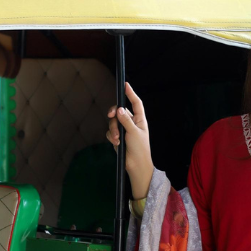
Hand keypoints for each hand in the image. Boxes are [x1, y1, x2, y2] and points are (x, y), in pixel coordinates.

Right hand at [107, 82, 153, 200]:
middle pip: (120, 111)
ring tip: (117, 139)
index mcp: (139, 120)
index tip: (125, 85)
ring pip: (113, 122)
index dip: (131, 94)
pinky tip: (116, 143)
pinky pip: (110, 132)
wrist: (136, 165)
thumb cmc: (140, 149)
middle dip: (114, 113)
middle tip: (111, 115)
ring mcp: (123, 130)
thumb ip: (126, 120)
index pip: (136, 103)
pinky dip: (111, 136)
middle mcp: (131, 123)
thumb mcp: (134, 133)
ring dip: (113, 130)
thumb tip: (119, 109)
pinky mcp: (117, 138)